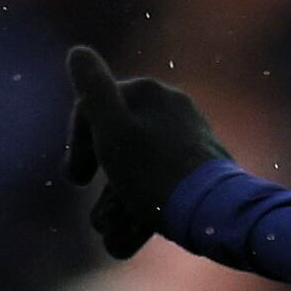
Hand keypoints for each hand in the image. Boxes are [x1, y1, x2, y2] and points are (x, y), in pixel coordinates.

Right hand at [64, 44, 228, 258]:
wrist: (215, 212)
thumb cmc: (154, 172)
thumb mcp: (112, 128)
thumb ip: (91, 88)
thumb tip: (78, 52)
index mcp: (148, 93)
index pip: (95, 111)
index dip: (79, 147)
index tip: (76, 181)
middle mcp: (172, 109)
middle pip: (120, 148)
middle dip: (106, 188)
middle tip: (98, 218)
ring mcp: (191, 139)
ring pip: (141, 173)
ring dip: (122, 206)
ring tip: (113, 236)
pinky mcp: (205, 170)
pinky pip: (166, 186)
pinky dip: (147, 211)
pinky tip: (134, 238)